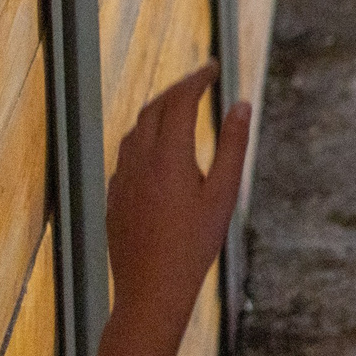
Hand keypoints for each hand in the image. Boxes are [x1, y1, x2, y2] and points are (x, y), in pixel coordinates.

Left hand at [106, 63, 250, 329]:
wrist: (151, 290)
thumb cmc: (195, 245)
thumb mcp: (224, 194)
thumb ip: (233, 145)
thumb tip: (241, 103)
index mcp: (168, 157)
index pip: (180, 101)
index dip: (197, 79)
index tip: (214, 66)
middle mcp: (138, 162)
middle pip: (154, 108)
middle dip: (177, 88)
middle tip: (201, 80)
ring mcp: (121, 180)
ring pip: (135, 130)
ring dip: (158, 110)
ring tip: (181, 107)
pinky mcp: (113, 197)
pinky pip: (126, 154)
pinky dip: (144, 136)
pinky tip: (159, 149)